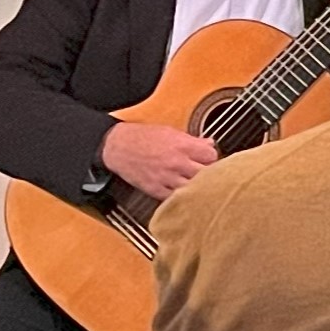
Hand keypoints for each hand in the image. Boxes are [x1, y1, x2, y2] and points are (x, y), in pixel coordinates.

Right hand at [99, 119, 221, 198]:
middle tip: (208, 175)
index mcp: (182, 145)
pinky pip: (176, 199)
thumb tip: (209, 143)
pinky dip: (182, 198)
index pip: (212, 156)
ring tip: (198, 187)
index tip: (209, 161)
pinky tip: (184, 195)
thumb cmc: (141, 137)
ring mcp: (167, 178)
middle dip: (209, 174)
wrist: (117, 146)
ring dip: (198, 188)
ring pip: (194, 189)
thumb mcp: (170, 131)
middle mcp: (176, 162)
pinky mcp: (156, 190)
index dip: (212, 159)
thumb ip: (192, 140)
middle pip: (207, 174)